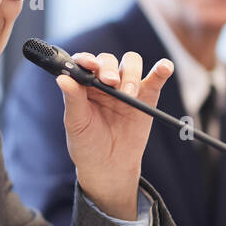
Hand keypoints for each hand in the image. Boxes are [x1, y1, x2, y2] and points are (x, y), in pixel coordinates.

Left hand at [56, 51, 173, 218]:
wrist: (109, 166)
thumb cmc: (87, 144)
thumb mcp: (76, 123)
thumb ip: (72, 99)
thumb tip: (62, 77)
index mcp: (84, 84)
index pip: (85, 63)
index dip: (87, 59)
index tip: (90, 65)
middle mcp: (105, 81)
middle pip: (109, 60)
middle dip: (109, 69)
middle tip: (110, 83)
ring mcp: (127, 86)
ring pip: (131, 63)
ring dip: (131, 73)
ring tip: (128, 94)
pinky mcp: (147, 96)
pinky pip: (156, 78)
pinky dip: (162, 69)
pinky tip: (164, 68)